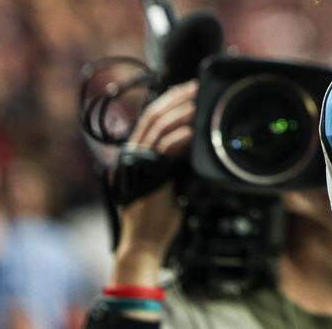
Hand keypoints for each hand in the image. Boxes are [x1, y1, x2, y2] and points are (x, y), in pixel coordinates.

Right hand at [112, 80, 197, 286]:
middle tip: (196, 87)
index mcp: (136, 155)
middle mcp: (133, 155)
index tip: (188, 89)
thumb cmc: (158, 219)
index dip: (169, 101)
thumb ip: (177, 162)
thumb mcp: (171, 182)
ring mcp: (137, 164)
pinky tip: (195, 130)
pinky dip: (181, 137)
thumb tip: (197, 143)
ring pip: (158, 127)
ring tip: (198, 102)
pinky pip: (164, 148)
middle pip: (153, 115)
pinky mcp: (146, 174)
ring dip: (181, 112)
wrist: (145, 244)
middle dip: (176, 98)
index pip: (151, 118)